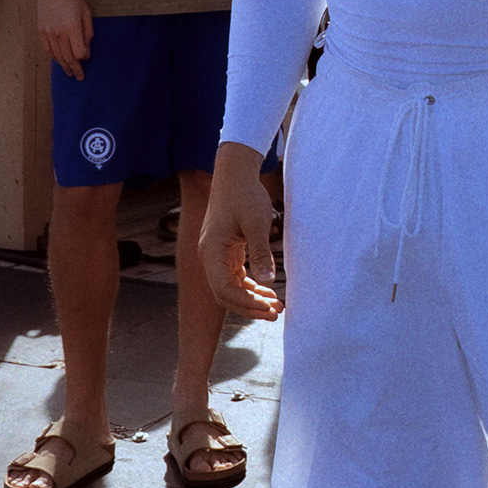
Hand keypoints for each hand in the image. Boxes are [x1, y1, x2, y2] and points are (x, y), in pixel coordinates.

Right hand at [36, 0, 94, 78]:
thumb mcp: (86, 13)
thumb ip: (87, 33)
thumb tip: (86, 51)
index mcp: (72, 27)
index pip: (79, 52)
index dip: (84, 58)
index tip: (87, 57)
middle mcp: (58, 32)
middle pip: (68, 57)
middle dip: (75, 69)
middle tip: (79, 77)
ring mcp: (48, 32)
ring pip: (57, 56)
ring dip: (64, 66)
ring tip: (69, 72)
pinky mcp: (41, 30)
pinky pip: (47, 49)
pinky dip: (54, 57)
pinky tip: (59, 61)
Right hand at [196, 143, 282, 319]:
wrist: (235, 174)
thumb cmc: (244, 194)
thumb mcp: (256, 222)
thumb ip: (261, 252)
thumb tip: (268, 282)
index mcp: (211, 251)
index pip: (223, 289)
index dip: (245, 303)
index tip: (268, 307)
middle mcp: (210, 257)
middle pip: (225, 295)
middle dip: (250, 307)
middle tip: (276, 313)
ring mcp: (217, 256)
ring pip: (232, 288)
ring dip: (252, 299)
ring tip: (277, 307)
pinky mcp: (227, 253)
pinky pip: (237, 277)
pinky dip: (252, 287)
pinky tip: (269, 292)